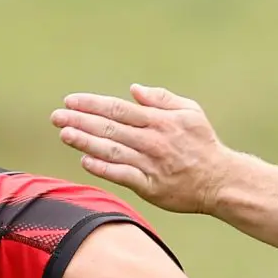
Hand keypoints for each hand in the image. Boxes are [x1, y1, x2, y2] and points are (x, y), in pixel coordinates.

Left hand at [50, 85, 232, 214]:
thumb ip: (161, 99)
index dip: (92, 104)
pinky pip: (122, 176)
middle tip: (56, 117)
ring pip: (112, 150)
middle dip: (80, 121)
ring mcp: (150, 164)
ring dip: (85, 142)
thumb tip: (134, 90)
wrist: (221, 181)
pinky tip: (85, 161)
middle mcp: (152, 140)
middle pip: (109, 128)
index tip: (70, 101)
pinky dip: (103, 168)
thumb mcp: (190, 112)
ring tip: (64, 134)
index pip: (118, 109)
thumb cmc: (203, 144)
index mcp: (159, 120)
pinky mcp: (151, 187)